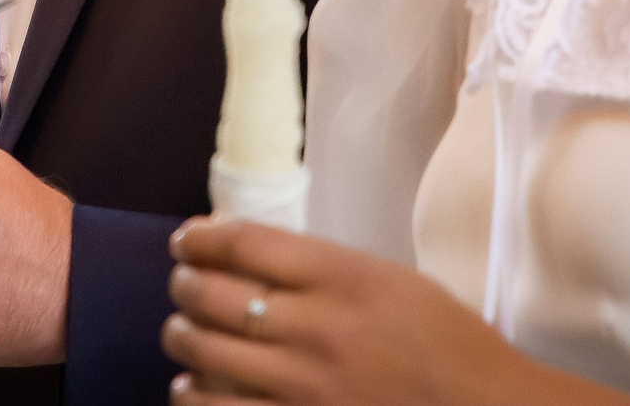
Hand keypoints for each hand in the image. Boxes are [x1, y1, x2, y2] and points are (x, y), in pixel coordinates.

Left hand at [163, 219, 629, 405]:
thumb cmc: (447, 344)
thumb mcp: (392, 282)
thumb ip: (325, 268)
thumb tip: (251, 256)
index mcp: (346, 278)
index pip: (245, 243)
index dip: (202, 239)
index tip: (187, 241)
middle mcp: (319, 329)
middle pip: (213, 294)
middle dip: (184, 284)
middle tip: (182, 283)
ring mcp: (306, 386)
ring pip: (206, 352)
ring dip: (181, 336)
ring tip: (182, 331)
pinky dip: (194, 394)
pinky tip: (193, 386)